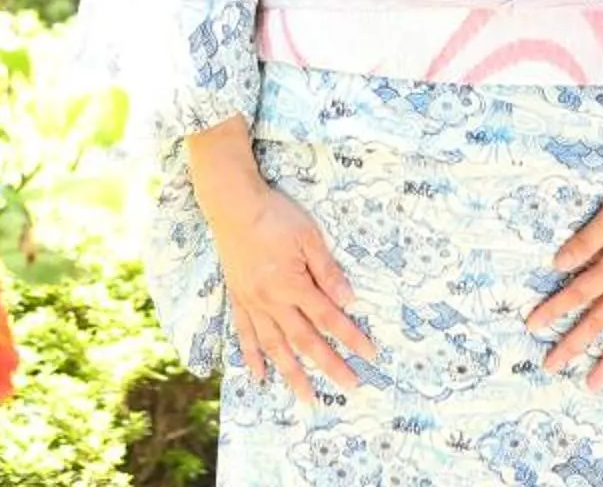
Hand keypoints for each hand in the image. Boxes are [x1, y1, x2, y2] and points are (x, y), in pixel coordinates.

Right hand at [185, 119, 375, 392]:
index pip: (329, 318)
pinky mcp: (237, 298)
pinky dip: (252, 357)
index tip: (370, 356)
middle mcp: (271, 301)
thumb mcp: (309, 236)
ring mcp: (252, 303)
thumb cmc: (275, 215)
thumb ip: (328, 271)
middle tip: (350, 388)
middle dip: (329, 366)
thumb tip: (350, 301)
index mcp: (292, 284)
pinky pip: (245, 334)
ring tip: (306, 397)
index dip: (352, 337)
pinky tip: (260, 376)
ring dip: (292, 374)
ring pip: (274, 346)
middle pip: (305, 341)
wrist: (232, 204)